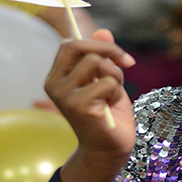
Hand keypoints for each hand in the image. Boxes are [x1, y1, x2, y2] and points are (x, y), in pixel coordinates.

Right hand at [45, 29, 136, 181]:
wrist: (109, 149)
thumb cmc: (108, 114)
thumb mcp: (108, 80)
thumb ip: (104, 58)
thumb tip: (104, 31)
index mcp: (57, 77)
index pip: (70, 44)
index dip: (98, 44)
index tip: (121, 57)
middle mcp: (54, 84)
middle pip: (79, 46)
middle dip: (109, 51)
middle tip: (127, 63)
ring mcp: (64, 95)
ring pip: (97, 63)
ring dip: (115, 76)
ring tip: (113, 95)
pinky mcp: (78, 105)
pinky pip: (107, 82)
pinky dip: (117, 92)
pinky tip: (110, 107)